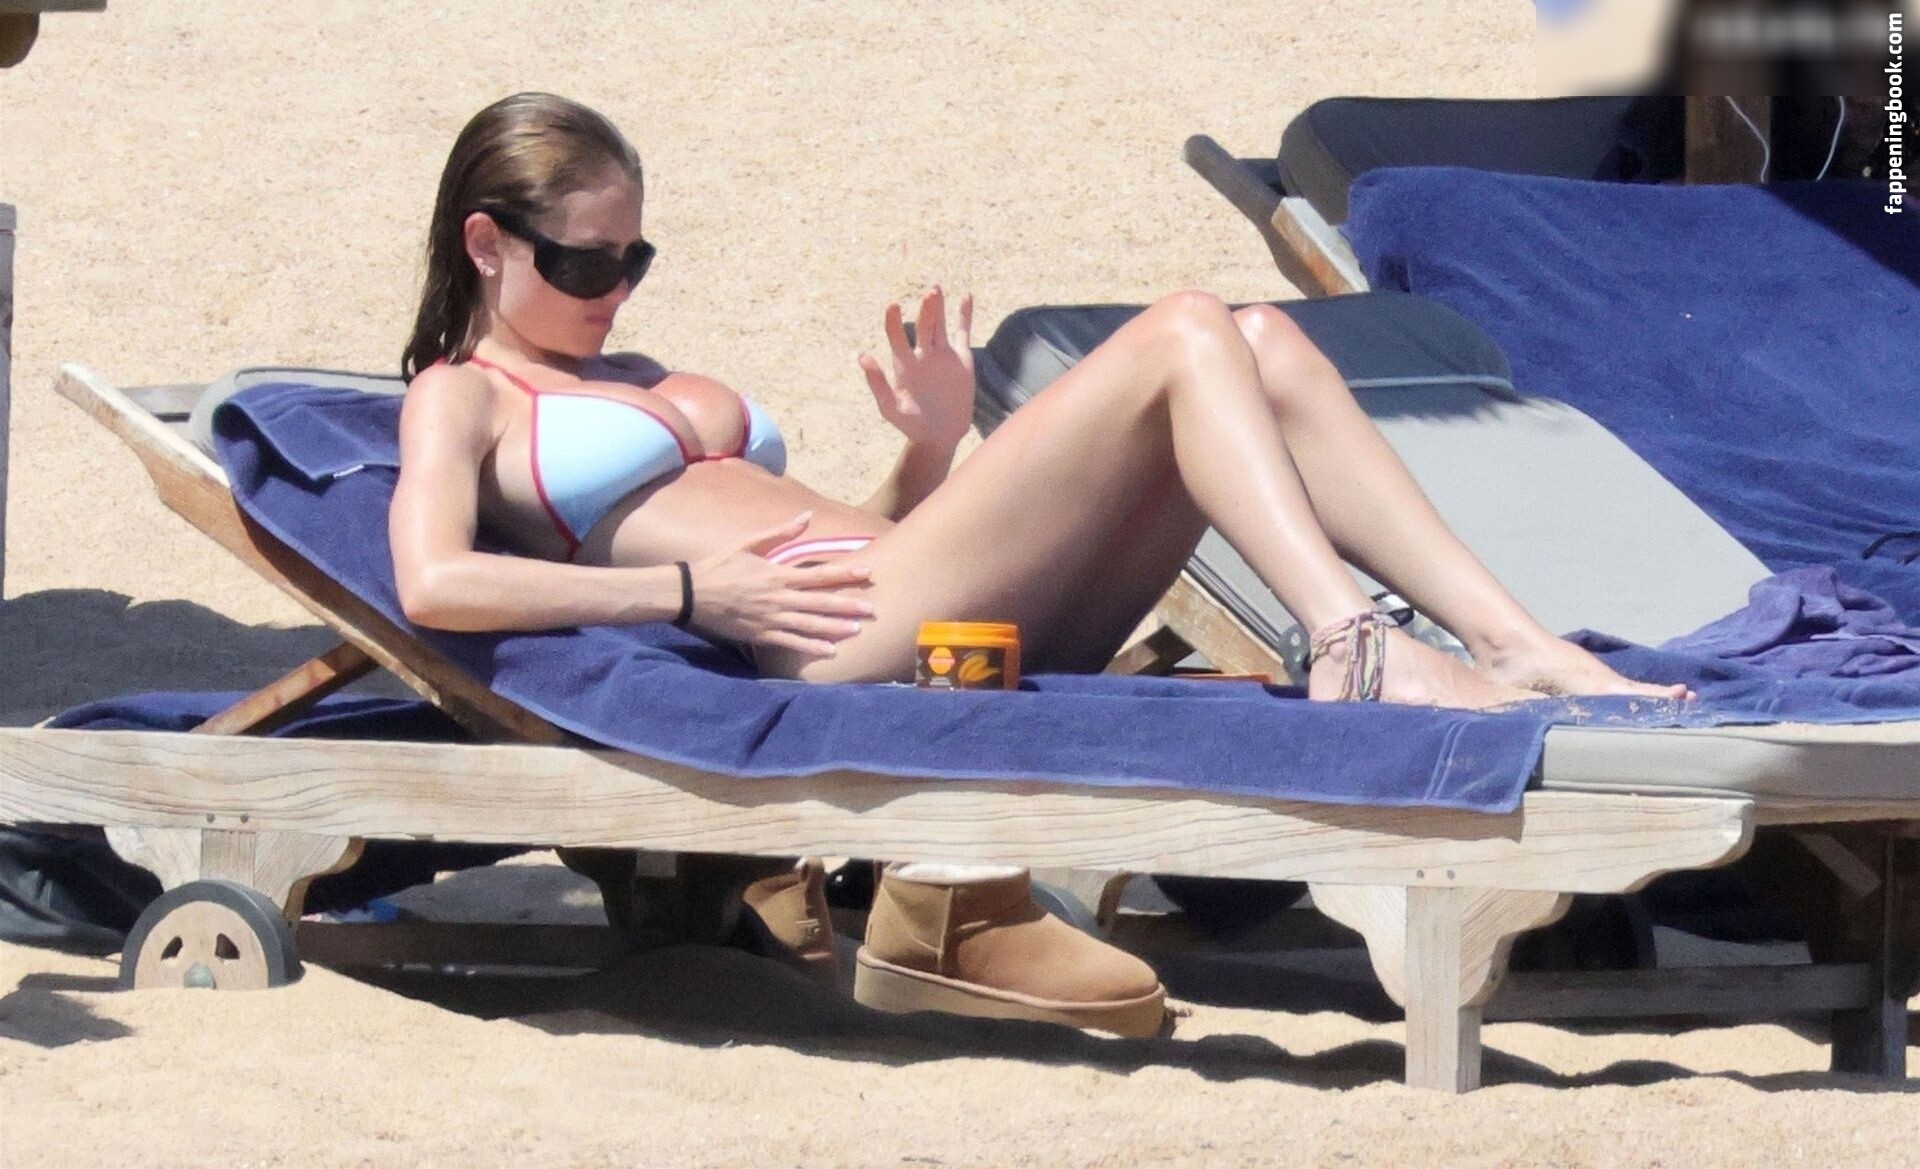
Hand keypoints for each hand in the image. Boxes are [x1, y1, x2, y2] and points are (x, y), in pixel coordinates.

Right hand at [685, 511, 875, 657]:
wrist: (690, 593)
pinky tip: (829, 652)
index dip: (845, 574)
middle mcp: (779, 597)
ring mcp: (771, 618)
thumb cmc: (720, 566)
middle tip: (873, 607)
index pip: (819, 574)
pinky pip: (791, 643)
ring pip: (810, 624)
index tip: (868, 573)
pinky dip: (811, 648)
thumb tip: (807, 516)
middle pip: (820, 601)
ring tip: (858, 629)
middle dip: (848, 604)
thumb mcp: (748, 543)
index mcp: (777, 574)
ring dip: (835, 627)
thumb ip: (781, 533)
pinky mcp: (761, 635)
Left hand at [858, 286, 974, 449]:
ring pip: (940, 324)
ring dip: (939, 307)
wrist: (938, 435)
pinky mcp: (961, 359)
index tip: (893, 306)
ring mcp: (941, 354)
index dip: (894, 321)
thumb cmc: (910, 423)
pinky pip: (962, 333)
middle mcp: (922, 354)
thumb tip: (862, 357)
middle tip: (930, 293)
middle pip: (923, 325)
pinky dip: (964, 315)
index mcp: (903, 362)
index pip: (896, 335)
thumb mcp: (890, 406)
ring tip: (936, 288)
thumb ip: (878, 383)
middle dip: (926, 309)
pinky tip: (966, 296)